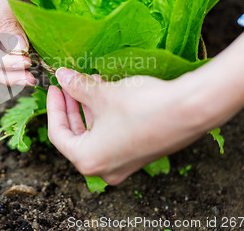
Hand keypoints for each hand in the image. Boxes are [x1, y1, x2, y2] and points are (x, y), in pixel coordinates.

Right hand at [0, 0, 34, 85]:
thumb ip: (6, 23)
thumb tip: (20, 52)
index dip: (1, 61)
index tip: (24, 61)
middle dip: (5, 73)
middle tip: (29, 78)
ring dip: (13, 68)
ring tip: (34, 75)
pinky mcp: (1, 23)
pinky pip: (9, 46)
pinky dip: (20, 55)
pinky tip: (35, 60)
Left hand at [47, 69, 203, 184]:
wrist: (190, 110)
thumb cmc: (142, 106)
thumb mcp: (102, 94)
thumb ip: (77, 86)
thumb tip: (62, 75)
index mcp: (88, 159)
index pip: (58, 134)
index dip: (53, 107)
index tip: (55, 87)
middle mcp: (104, 168)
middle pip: (76, 135)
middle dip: (71, 106)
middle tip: (69, 84)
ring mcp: (123, 164)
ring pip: (95, 134)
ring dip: (89, 108)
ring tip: (89, 82)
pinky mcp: (138, 155)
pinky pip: (112, 136)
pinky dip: (105, 116)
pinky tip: (107, 92)